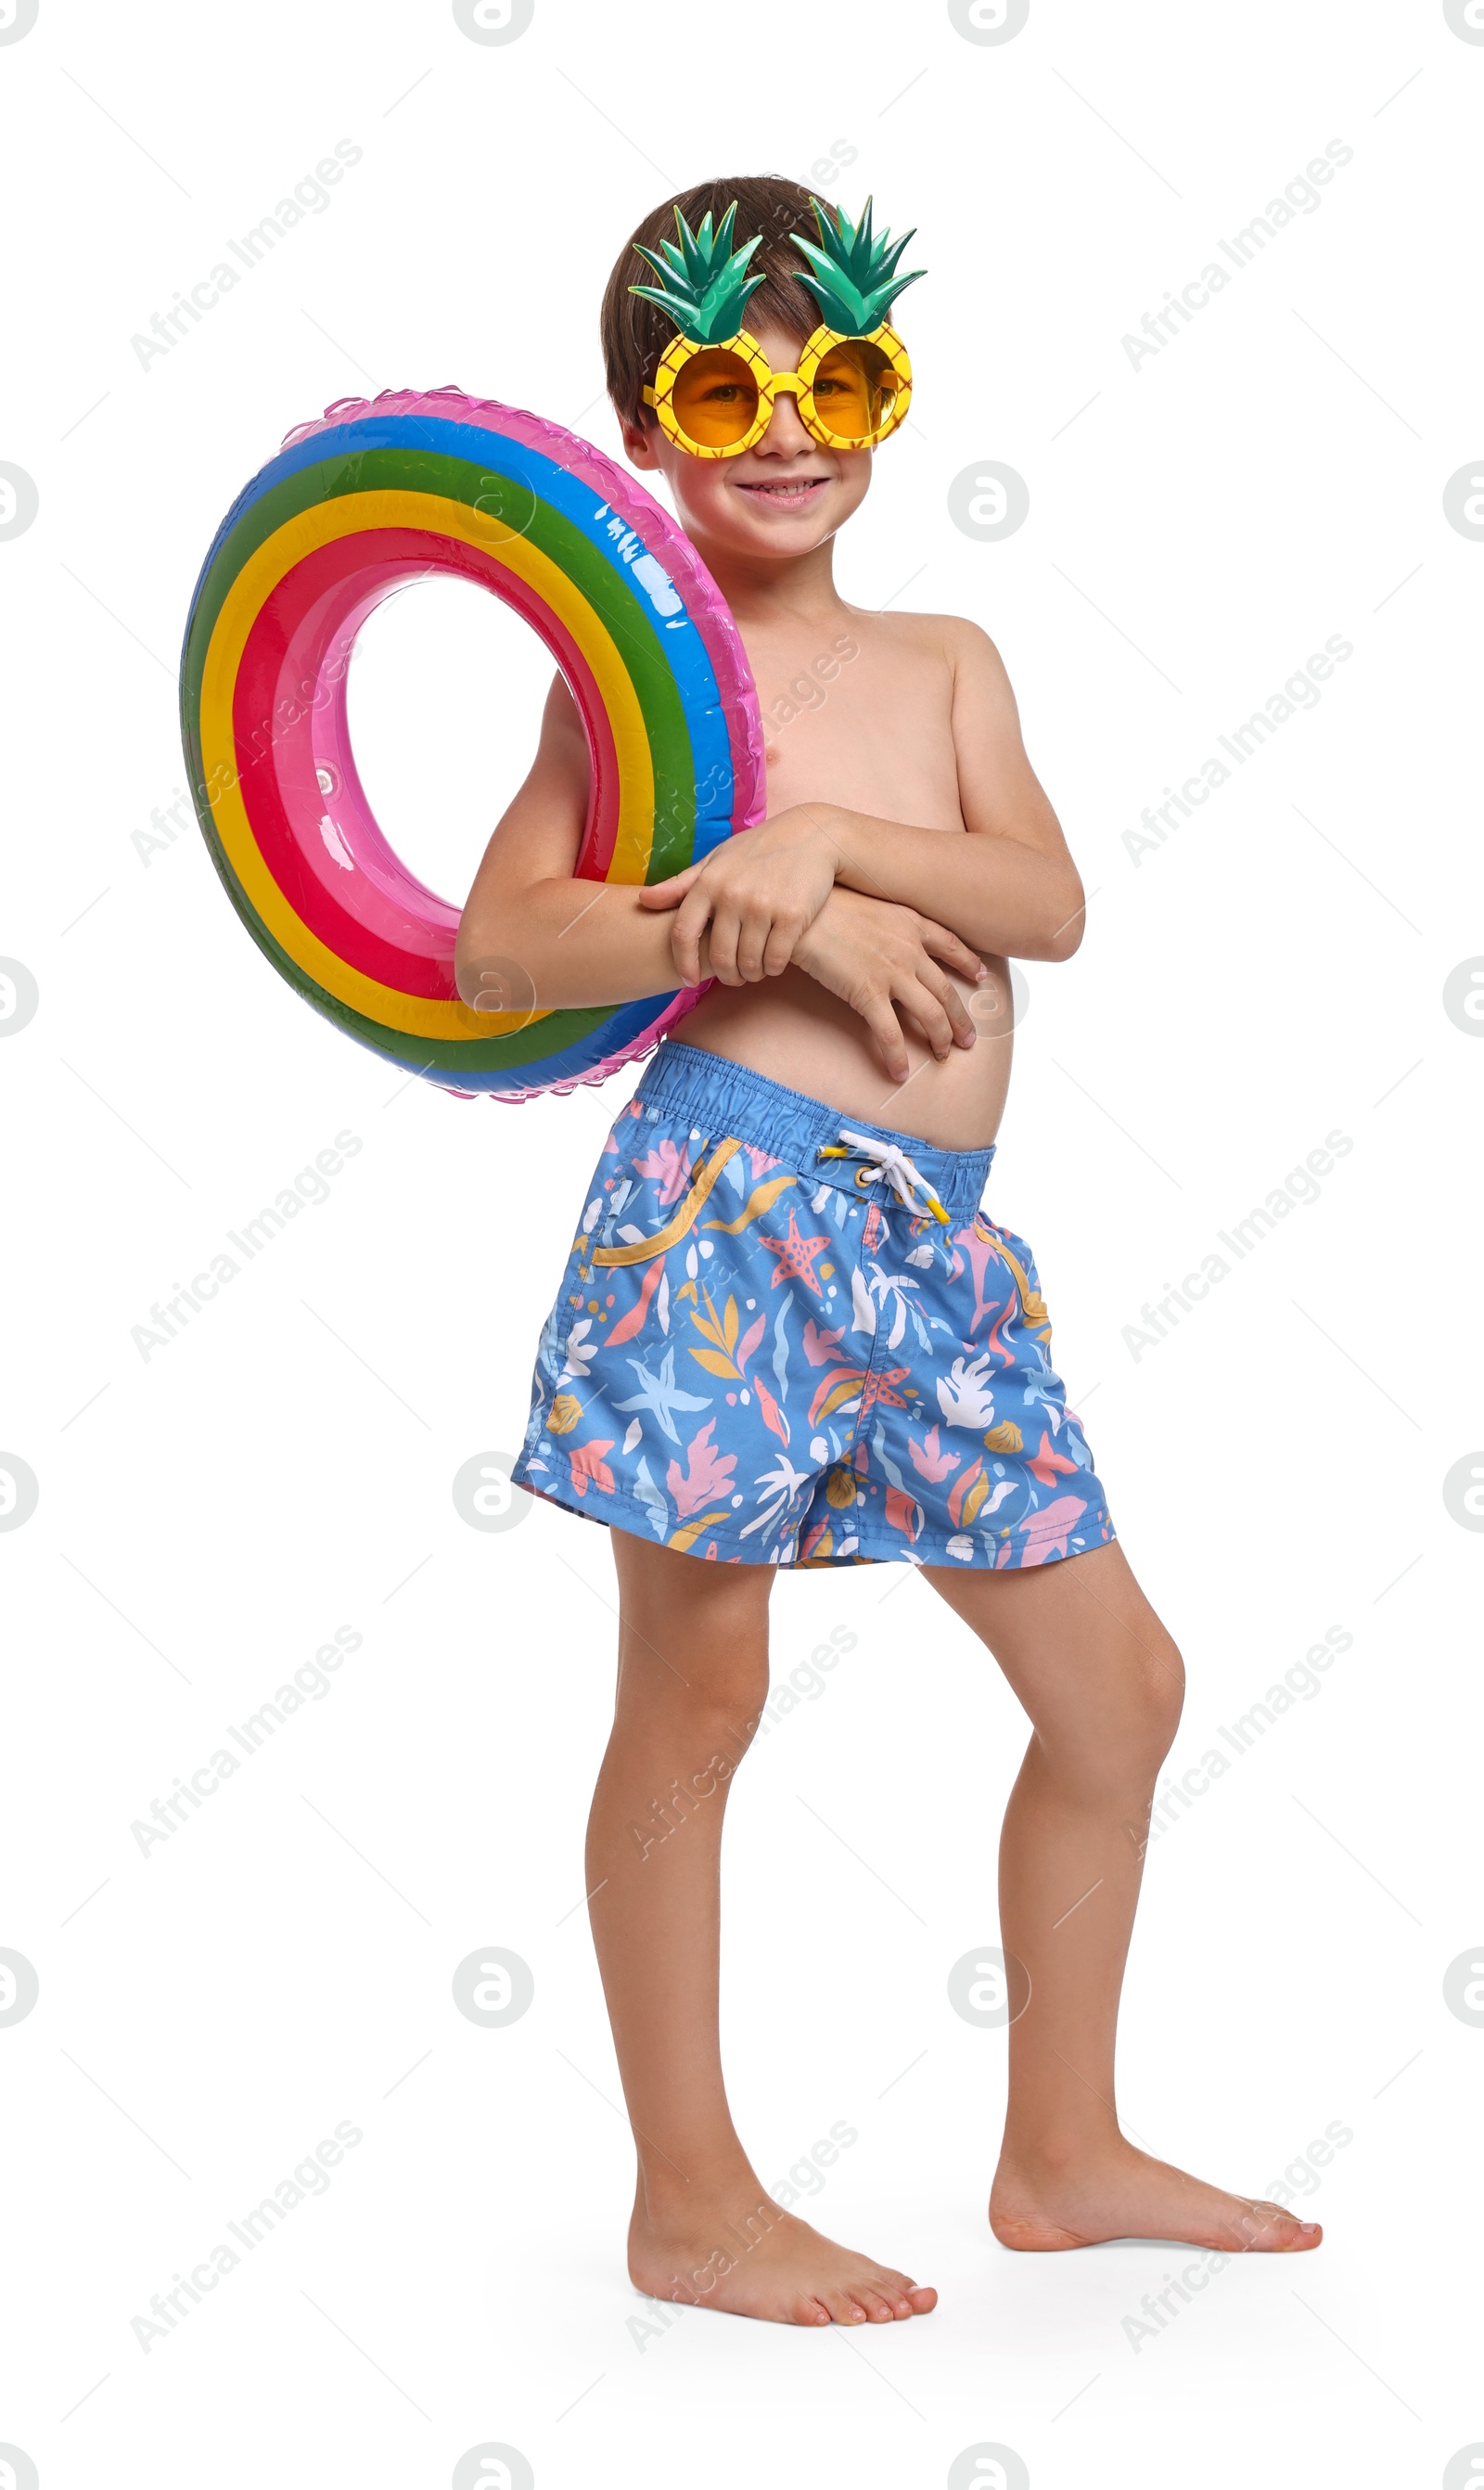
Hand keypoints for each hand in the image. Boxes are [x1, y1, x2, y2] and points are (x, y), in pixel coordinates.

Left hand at [637, 804, 842, 986]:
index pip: (682, 934)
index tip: (689, 980)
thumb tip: (644, 901)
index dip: (683, 963)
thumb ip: (681, 885)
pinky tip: (773, 963)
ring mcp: (763, 906)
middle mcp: (732, 894)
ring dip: (751, 974)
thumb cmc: (758, 850)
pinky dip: (773, 968)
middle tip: (733, 977)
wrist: (812, 835)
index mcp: (708, 883)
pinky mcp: (793, 915)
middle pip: (719, 956)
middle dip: (726, 974)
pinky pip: (775, 959)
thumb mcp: (717, 861)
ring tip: (754, 971)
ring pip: (749, 963)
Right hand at [792, 887, 986, 1083]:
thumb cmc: (826, 904)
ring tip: (943, 1057)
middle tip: (968, 1040)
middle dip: (960, 1020)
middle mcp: (909, 951)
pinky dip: (897, 1057)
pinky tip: (900, 1073)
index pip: (951, 945)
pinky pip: (890, 1033)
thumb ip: (888, 924)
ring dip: (940, 1039)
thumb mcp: (870, 904)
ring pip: (930, 1015)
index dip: (968, 963)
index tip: (981, 976)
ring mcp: (892, 974)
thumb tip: (887, 938)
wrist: (802, 914)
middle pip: (946, 992)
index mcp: (910, 924)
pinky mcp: (868, 995)